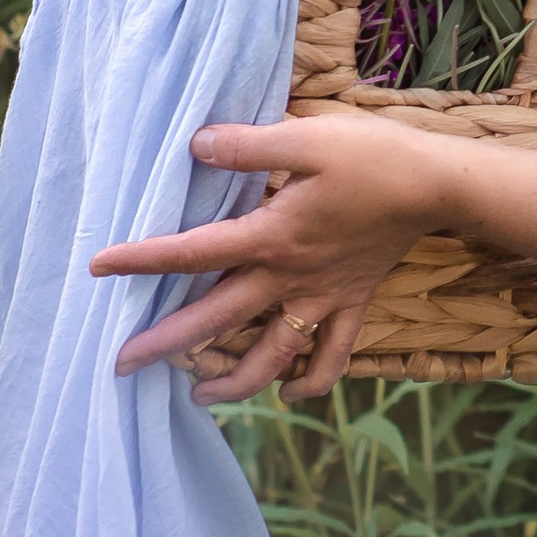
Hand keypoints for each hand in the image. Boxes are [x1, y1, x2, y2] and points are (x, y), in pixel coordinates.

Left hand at [90, 110, 457, 404]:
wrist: (439, 186)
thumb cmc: (374, 157)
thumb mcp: (308, 139)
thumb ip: (249, 148)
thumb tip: (195, 146)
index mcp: (272, 236)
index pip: (193, 252)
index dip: (142, 260)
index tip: (97, 268)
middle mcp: (290, 276)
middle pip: (217, 319)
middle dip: (166, 344)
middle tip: (121, 365)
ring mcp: (323, 296)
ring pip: (272, 354)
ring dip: (233, 381)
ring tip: (200, 397)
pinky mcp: (353, 300)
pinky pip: (332, 355)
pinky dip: (311, 380)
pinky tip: (290, 392)